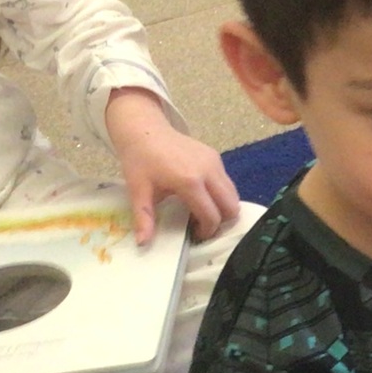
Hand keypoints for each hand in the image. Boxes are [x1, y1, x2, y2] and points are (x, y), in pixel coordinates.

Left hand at [105, 87, 241, 242]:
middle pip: (231, 207)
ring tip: (202, 211)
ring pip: (233, 195)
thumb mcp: (138, 191)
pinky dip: (220, 194)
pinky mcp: (215, 157)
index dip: (206, 231)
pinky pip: (227, 183)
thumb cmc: (139, 160)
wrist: (144, 129)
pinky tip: (200, 195)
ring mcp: (215, 162)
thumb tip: (142, 243)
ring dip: (222, 208)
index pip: (211, 216)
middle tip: (202, 224)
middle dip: (221, 221)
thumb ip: (144, 218)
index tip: (195, 235)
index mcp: (190, 182)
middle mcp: (209, 171)